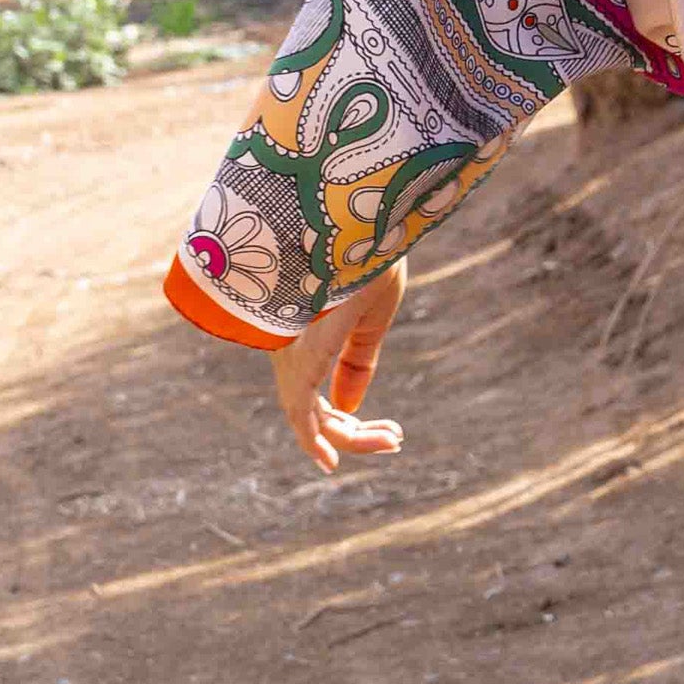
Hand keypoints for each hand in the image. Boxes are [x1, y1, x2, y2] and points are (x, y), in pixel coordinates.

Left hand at [274, 260, 406, 478]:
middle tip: (394, 437)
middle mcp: (289, 344)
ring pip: (311, 415)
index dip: (345, 413)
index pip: (314, 385)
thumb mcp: (369, 316)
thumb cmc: (366, 256)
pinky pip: (300, 415)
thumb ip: (357, 361)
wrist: (357, 223)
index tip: (385, 427)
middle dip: (353, 429)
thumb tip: (349, 409)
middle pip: (313, 405)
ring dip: (351, 436)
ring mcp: (290, 353)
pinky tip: (330, 461)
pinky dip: (314, 442)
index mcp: (304, 328)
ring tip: (392, 440)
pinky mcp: (298, 362)